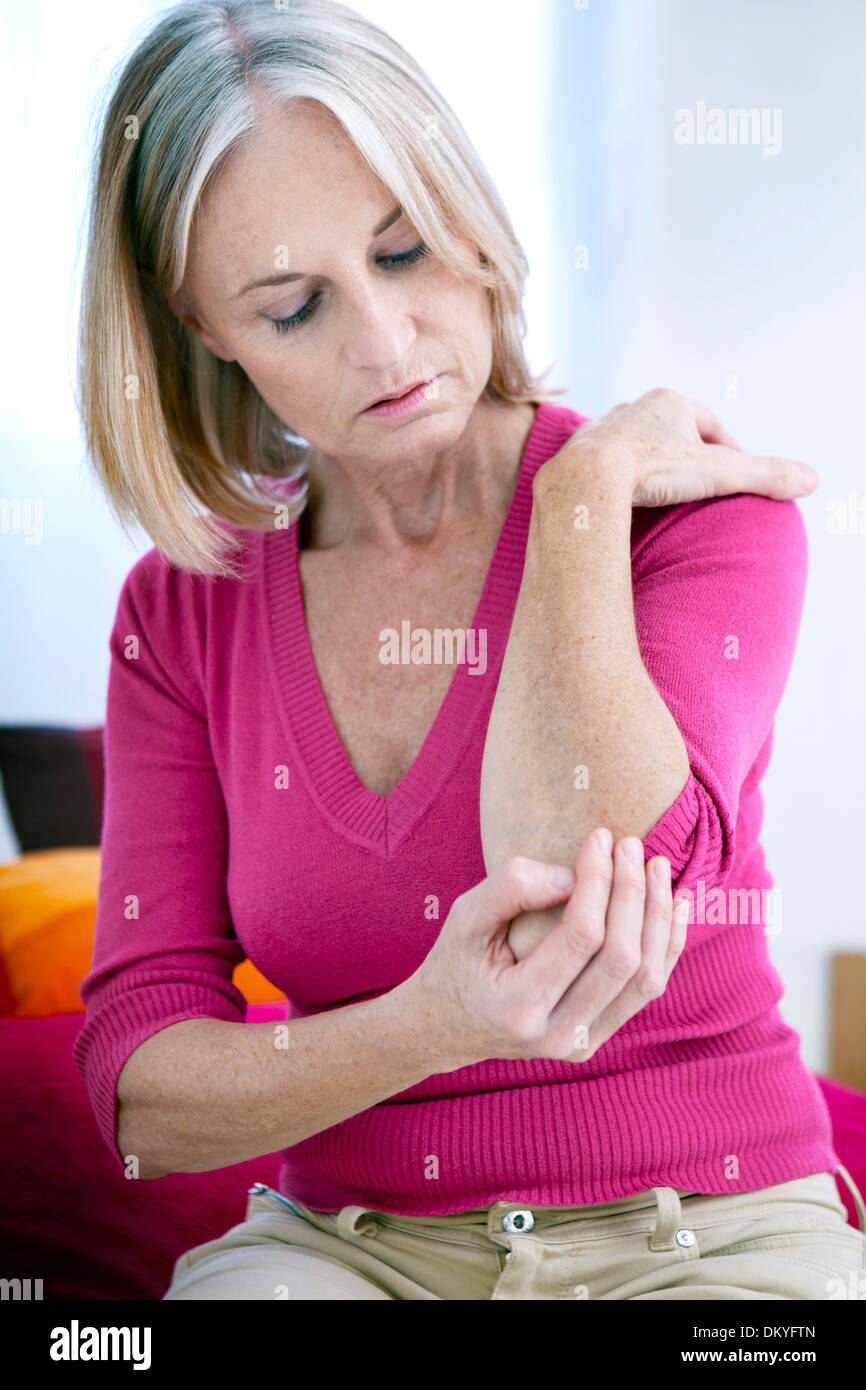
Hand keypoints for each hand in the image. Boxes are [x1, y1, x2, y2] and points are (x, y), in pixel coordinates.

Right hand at [402, 828, 688, 1072]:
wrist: (446, 1026)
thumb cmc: (455, 962)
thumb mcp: (463, 918)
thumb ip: (510, 890)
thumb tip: (571, 875)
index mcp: (518, 1007)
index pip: (581, 936)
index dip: (599, 881)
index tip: (599, 837)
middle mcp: (556, 1035)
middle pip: (621, 959)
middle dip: (633, 893)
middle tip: (632, 845)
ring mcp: (581, 1044)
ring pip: (644, 979)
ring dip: (658, 918)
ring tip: (658, 867)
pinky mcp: (596, 1039)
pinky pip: (645, 991)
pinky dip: (667, 946)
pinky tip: (675, 905)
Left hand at [544, 387, 818, 507]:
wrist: (585, 479)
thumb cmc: (652, 470)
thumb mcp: (719, 473)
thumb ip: (764, 475)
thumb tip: (810, 481)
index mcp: (669, 402)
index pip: (708, 424)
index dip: (725, 449)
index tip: (733, 474)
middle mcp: (632, 408)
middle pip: (670, 432)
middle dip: (686, 454)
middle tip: (700, 483)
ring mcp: (602, 429)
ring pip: (635, 445)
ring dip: (649, 463)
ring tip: (662, 491)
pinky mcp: (576, 454)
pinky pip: (604, 465)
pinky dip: (617, 478)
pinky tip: (623, 497)